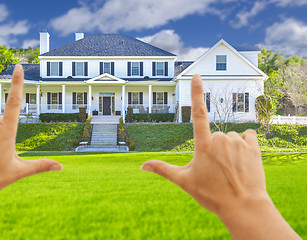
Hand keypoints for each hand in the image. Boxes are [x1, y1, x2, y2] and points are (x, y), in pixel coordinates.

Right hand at [141, 74, 300, 239]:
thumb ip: (163, 169)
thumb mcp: (184, 181)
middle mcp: (221, 138)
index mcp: (203, 144)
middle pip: (214, 136)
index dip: (196, 93)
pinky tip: (243, 161)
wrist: (244, 206)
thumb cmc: (212, 195)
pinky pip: (247, 137)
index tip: (197, 75)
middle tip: (215, 170)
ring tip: (230, 169)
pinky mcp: (254, 146)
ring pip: (229, 138)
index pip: (198, 112)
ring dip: (228, 149)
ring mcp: (238, 141)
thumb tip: (142, 166)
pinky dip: (244, 145)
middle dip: (213, 149)